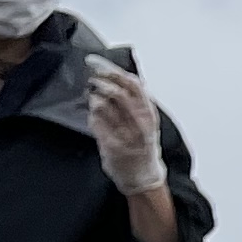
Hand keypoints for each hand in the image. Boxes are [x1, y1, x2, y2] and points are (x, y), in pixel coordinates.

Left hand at [83, 62, 166, 194]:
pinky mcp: (110, 145)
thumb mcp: (148, 121)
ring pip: (102, 105)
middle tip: (93, 79)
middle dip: (100, 81)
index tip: (98, 64)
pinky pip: (94, 122)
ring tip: (94, 99)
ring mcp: (124, 135)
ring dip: (94, 99)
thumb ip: (139, 100)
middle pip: (116, 93)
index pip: (132, 84)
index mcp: (149, 114)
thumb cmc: (144, 146)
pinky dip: (92, 116)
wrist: (143, 177)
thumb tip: (125, 76)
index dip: (113, 71)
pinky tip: (94, 116)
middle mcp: (139, 124)